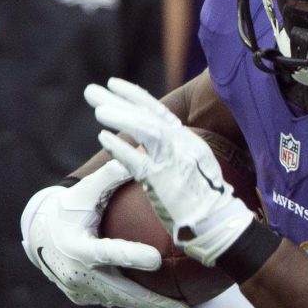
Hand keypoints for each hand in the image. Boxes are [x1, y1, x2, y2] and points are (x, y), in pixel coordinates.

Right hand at [20, 162, 187, 307]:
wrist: (39, 235)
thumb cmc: (68, 209)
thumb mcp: (84, 192)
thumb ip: (111, 176)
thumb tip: (140, 154)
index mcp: (79, 246)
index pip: (109, 252)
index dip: (131, 256)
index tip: (156, 260)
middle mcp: (78, 273)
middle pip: (121, 292)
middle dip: (153, 302)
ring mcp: (80, 289)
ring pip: (121, 300)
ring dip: (150, 306)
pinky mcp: (83, 296)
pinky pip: (114, 299)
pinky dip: (137, 301)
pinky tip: (164, 303)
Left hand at [87, 78, 264, 267]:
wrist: (217, 222)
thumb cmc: (205, 200)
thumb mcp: (195, 166)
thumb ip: (174, 151)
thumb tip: (151, 144)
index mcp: (187, 140)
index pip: (157, 111)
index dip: (134, 95)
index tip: (114, 84)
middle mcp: (182, 144)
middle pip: (147, 115)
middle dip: (118, 100)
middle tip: (91, 90)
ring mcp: (173, 161)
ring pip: (146, 131)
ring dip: (121, 117)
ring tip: (98, 109)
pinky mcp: (164, 181)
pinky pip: (138, 161)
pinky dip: (120, 148)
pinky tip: (103, 137)